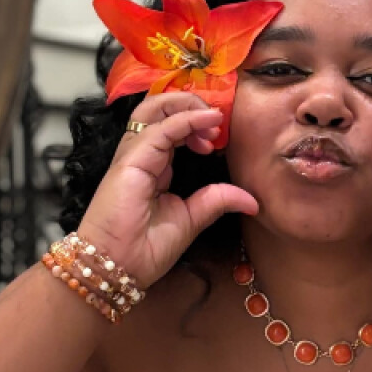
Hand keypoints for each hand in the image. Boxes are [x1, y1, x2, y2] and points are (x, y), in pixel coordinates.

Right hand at [76, 92, 257, 288]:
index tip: (219, 139)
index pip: (172, 126)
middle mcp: (141, 155)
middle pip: (159, 108)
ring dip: (187, 105)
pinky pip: (159, 129)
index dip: (197, 123)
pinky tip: (207, 122)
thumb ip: (217, 201)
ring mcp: (133, 155)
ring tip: (213, 118)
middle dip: (191, 104)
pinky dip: (186, 120)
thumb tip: (252, 201)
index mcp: (154, 166)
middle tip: (218, 123)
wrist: (119, 268)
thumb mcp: (191, 219)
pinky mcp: (130, 161)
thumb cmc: (145, 249)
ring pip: (154, 108)